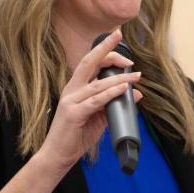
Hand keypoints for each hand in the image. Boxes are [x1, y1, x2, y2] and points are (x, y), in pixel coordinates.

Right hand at [37, 30, 141, 173]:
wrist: (57, 156)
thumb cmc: (76, 136)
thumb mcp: (99, 117)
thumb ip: (114, 104)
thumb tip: (136, 93)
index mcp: (75, 88)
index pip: (89, 63)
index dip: (104, 52)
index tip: (119, 44)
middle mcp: (71, 90)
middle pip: (88, 62)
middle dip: (105, 48)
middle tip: (119, 35)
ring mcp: (71, 101)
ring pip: (97, 83)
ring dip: (119, 78)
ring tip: (136, 76)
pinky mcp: (73, 114)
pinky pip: (95, 101)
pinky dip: (110, 93)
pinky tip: (123, 89)